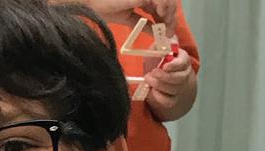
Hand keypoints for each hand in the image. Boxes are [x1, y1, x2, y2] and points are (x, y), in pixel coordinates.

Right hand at [50, 0, 176, 35]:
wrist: (92, 4)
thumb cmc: (106, 8)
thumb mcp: (129, 20)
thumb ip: (143, 24)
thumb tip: (156, 34)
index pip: (161, 6)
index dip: (167, 19)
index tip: (168, 34)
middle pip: (168, 2)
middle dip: (171, 17)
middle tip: (170, 33)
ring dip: (169, 13)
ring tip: (166, 27)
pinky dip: (163, 7)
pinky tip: (160, 18)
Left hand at [144, 47, 193, 112]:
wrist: (161, 77)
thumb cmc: (160, 61)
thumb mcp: (159, 49)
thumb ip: (161, 44)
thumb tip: (165, 37)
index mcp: (183, 60)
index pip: (182, 63)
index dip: (174, 65)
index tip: (165, 66)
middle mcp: (184, 74)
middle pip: (178, 79)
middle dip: (163, 77)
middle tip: (151, 74)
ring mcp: (179, 87)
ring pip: (173, 90)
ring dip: (158, 86)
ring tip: (148, 80)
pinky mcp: (173, 99)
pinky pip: (168, 101)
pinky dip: (159, 98)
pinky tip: (151, 91)